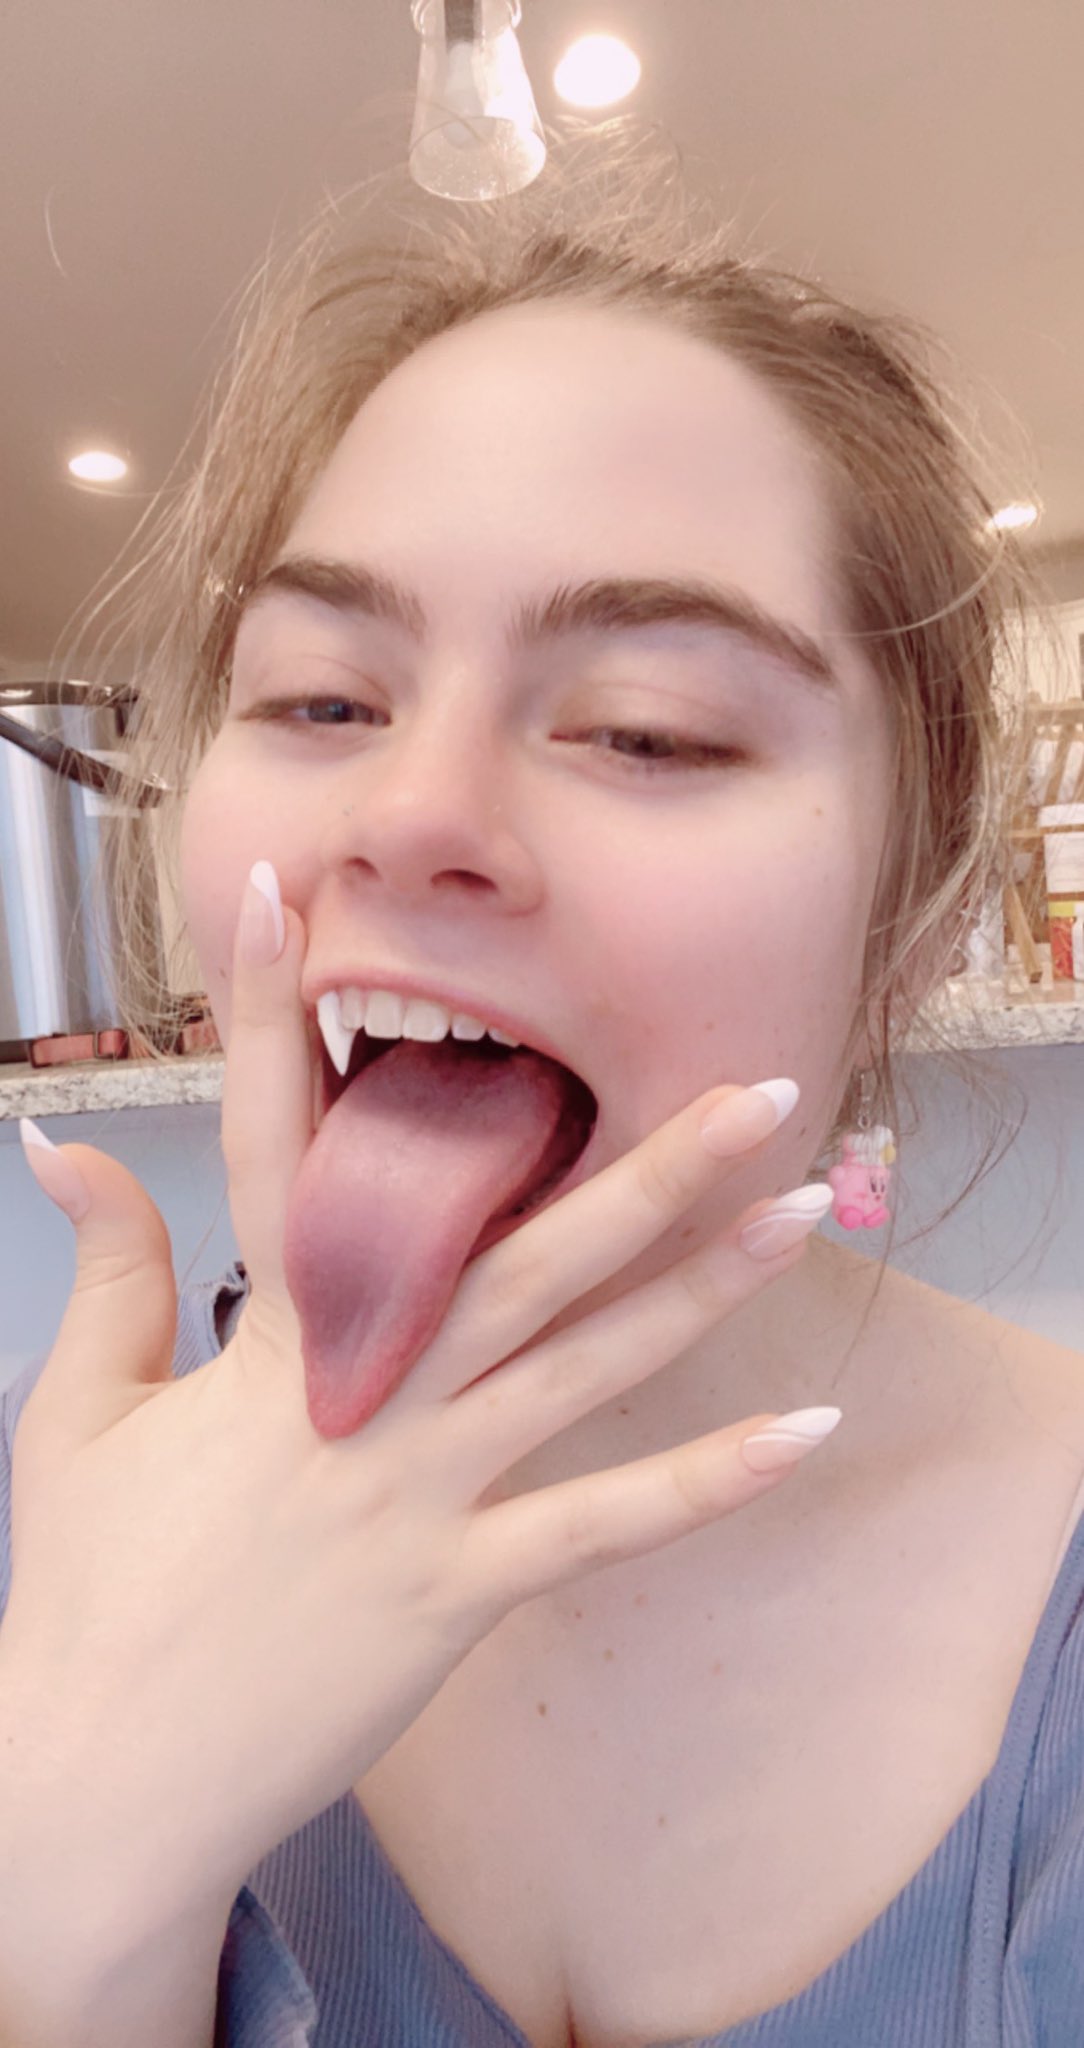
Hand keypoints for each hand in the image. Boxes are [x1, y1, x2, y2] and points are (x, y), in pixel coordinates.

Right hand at [1, 874, 830, 1956]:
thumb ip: (109, 1268)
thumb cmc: (88, 1590)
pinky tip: (803, 1432)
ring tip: (803, 1210)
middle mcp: (357, 1396)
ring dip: (701, 1284)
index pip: (270, 1143)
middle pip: (516, 1249)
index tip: (282, 897)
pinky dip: (706, 1482)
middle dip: (643, 1162)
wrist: (98, 1778)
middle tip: (757, 1085)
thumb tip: (66, 1142)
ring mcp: (416, 1494)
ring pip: (584, 1363)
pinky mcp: (456, 1591)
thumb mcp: (79, 1414)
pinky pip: (600, 1526)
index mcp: (261, 1338)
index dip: (264, 1014)